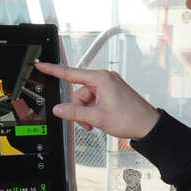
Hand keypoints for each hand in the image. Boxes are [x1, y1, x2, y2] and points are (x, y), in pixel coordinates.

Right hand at [35, 62, 159, 138]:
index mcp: (100, 79)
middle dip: (79, 109)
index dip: (54, 70)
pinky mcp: (112, 92)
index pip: (71, 73)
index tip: (41, 65)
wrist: (148, 126)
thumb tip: (58, 109)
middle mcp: (104, 79)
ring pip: (86, 99)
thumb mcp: (97, 118)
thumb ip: (75, 113)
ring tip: (95, 124)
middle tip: (88, 123)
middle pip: (79, 92)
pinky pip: (95, 100)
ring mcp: (109, 85)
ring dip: (87, 113)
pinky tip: (100, 120)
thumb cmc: (129, 118)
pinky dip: (93, 111)